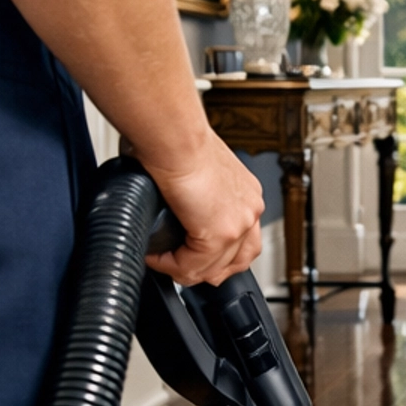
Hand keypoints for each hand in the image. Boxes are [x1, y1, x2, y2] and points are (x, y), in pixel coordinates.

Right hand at [140, 132, 264, 286]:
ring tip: (165, 264)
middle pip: (238, 260)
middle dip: (207, 270)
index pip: (242, 238)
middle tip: (181, 267)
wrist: (175, 134)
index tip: (188, 250)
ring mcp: (239, 224)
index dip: (214, 252)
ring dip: (187, 271)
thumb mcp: (196, 169)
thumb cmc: (176, 138)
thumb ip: (194, 191)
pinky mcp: (219, 235)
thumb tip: (174, 201)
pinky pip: (192, 267)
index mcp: (245, 193)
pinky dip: (171, 267)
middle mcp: (249, 209)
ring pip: (215, 269)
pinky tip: (156, 258)